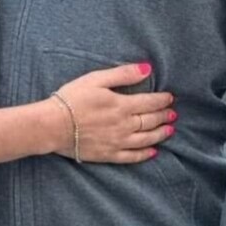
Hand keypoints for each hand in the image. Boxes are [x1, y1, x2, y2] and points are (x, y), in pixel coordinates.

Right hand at [52, 63, 174, 162]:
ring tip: (169, 130)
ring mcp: (117, 142)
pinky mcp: (108, 155)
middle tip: (173, 114)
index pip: (149, 103)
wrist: (52, 125)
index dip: (162, 100)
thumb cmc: (71, 99)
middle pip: (150, 121)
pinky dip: (144, 154)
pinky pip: (132, 157)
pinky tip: (152, 152)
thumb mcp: (96, 79)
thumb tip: (147, 69)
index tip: (170, 98)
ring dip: (160, 134)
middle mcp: (124, 126)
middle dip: (164, 116)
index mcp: (122, 105)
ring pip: (146, 139)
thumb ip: (122, 74)